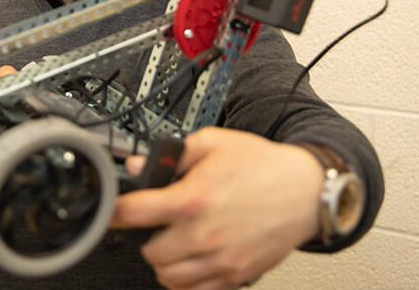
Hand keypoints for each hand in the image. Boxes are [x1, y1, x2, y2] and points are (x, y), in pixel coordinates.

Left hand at [110, 127, 322, 289]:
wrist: (305, 190)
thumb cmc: (261, 165)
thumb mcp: (213, 143)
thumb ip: (171, 154)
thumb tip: (138, 165)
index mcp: (193, 199)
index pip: (134, 213)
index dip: (116, 210)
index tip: (113, 209)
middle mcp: (204, 234)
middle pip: (148, 251)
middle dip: (146, 236)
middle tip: (156, 222)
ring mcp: (220, 260)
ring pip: (168, 277)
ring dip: (163, 260)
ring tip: (172, 241)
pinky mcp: (236, 275)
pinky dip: (185, 280)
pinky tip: (191, 259)